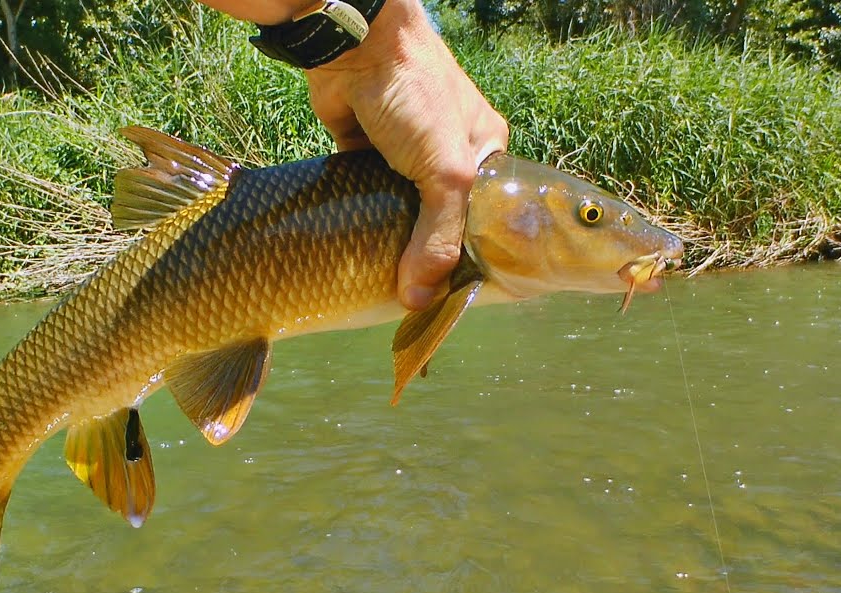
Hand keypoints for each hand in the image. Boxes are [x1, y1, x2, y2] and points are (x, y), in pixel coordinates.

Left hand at [304, 0, 508, 309]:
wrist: (353, 43)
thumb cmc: (414, 95)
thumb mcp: (443, 170)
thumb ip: (438, 237)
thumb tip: (421, 301)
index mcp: (484, 151)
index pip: (486, 219)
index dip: (471, 258)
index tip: (451, 298)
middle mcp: (448, 155)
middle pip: (441, 220)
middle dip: (427, 256)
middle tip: (412, 300)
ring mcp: (405, 155)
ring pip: (401, 213)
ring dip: (391, 242)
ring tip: (382, 285)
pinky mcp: (364, 152)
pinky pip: (366, 199)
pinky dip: (360, 220)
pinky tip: (353, 251)